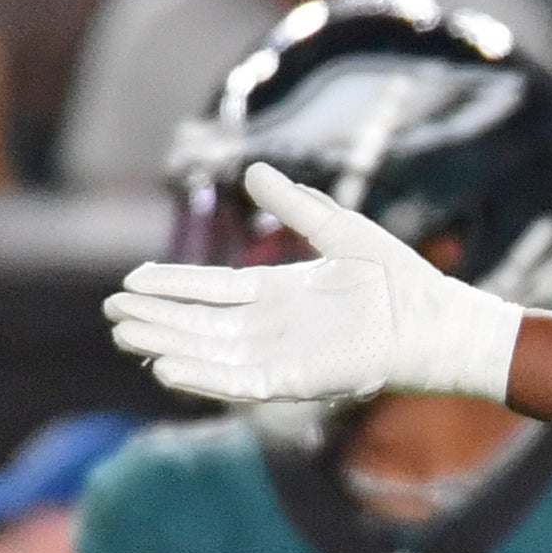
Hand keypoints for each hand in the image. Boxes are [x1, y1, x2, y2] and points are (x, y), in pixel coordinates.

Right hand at [103, 163, 522, 404]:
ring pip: (210, 352)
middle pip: (201, 323)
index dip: (172, 286)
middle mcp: (276, 326)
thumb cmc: (401, 278)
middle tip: (111, 312)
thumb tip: (254, 170)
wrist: (439, 320)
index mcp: (282, 292)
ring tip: (125, 334)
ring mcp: (284, 355)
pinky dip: (203, 377)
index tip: (130, 279)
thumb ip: (296, 205)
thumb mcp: (340, 230)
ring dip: (168, 344)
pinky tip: (166, 367)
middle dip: (157, 318)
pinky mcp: (297, 382)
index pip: (212, 290)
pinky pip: (239, 383)